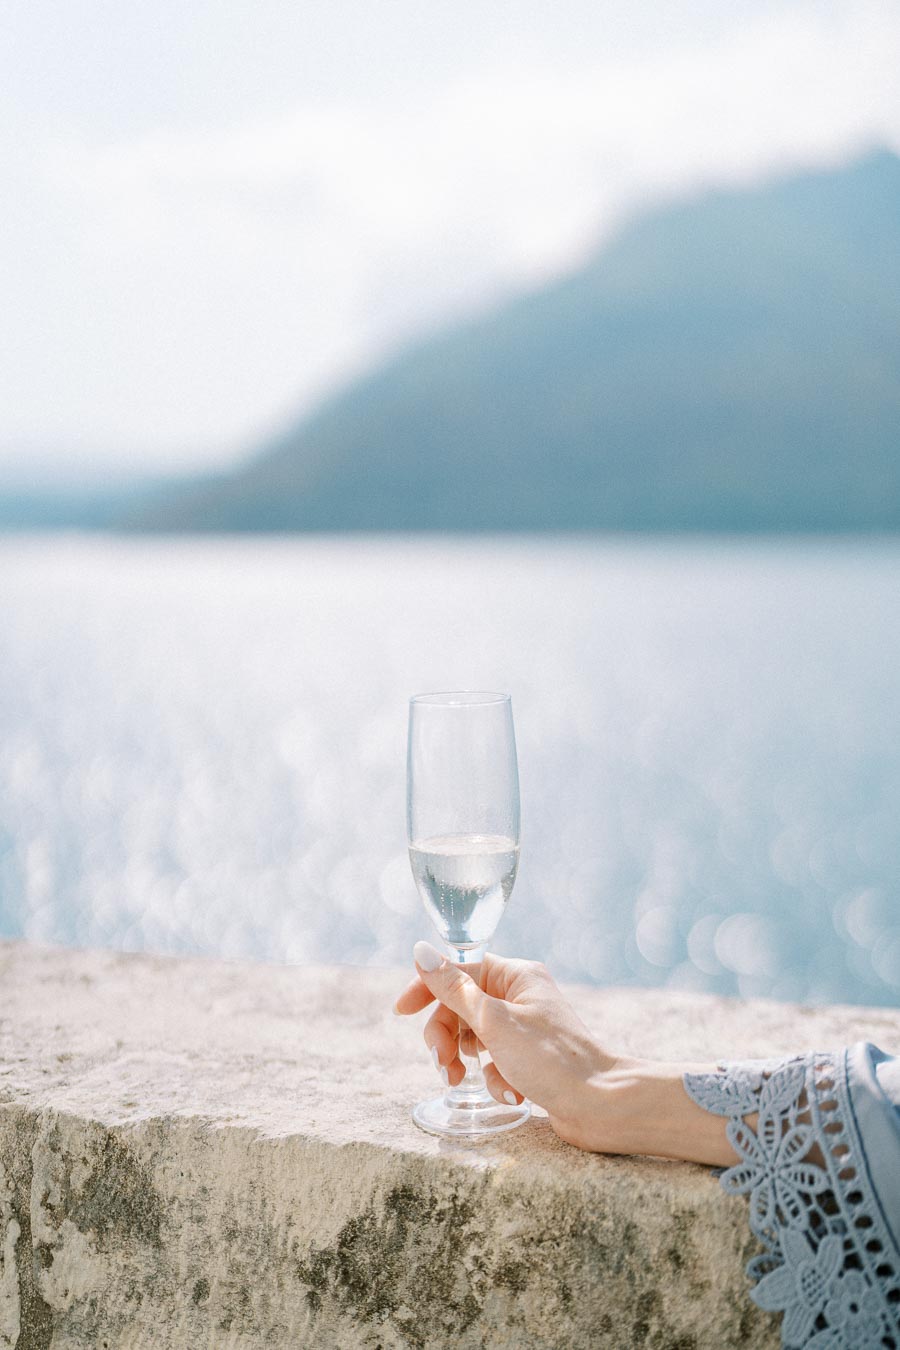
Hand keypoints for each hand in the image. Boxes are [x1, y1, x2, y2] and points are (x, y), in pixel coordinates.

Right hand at [394, 941, 736, 1163]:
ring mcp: (525, 1027)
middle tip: (442, 1066)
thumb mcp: (493, 1022)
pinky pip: (495, 1061)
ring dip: (465, 1061)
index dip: (427, 988)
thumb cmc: (551, 1059)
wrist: (601, 1105)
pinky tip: (510, 1095)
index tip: (402, 1011)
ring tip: (463, 1083)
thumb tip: (421, 952)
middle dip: (445, 1036)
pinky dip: (494, 1078)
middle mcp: (520, 996)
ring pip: (474, 1036)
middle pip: (461, 1006)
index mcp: (516, 975)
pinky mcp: (530, 1058)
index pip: (458, 969)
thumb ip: (453, 988)